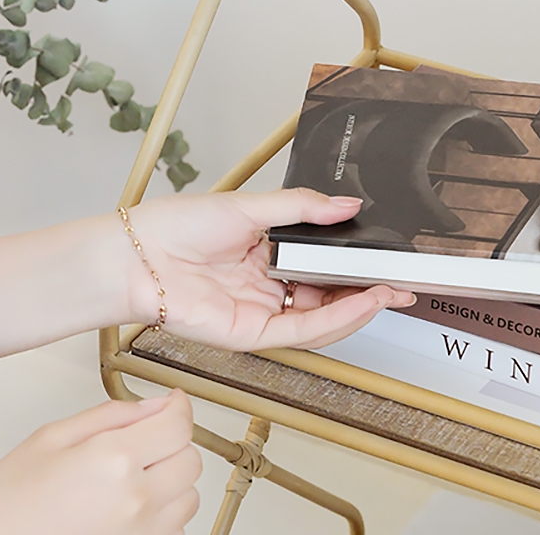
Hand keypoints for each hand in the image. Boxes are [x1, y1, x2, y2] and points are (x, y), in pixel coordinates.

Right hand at [0, 391, 199, 534]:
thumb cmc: (8, 504)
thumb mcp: (53, 436)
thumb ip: (112, 415)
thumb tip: (154, 405)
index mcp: (114, 460)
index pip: (178, 424)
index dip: (179, 405)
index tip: (173, 402)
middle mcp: (135, 500)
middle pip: (191, 459)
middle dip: (173, 442)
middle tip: (147, 437)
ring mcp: (140, 534)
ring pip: (189, 497)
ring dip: (172, 480)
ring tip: (136, 475)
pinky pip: (173, 529)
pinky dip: (163, 513)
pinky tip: (132, 504)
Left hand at [128, 188, 414, 350]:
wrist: (138, 255)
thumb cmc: (178, 226)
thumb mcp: (250, 206)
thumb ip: (301, 208)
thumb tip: (347, 204)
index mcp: (265, 252)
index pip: (321, 262)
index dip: (354, 262)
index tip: (384, 255)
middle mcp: (266, 286)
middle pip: (326, 293)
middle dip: (366, 289)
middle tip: (401, 280)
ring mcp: (260, 312)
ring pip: (321, 317)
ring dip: (359, 306)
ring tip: (390, 290)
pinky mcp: (251, 334)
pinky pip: (302, 332)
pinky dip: (336, 320)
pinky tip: (361, 303)